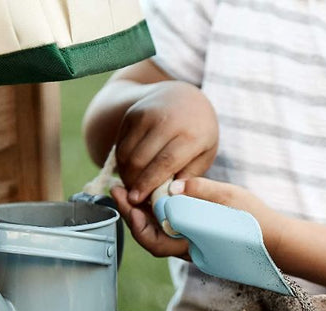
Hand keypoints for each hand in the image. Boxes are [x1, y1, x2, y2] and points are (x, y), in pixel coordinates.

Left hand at [112, 177, 282, 260]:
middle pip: (149, 236)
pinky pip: (169, 227)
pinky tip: (155, 195)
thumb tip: (174, 185)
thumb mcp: (231, 198)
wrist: (275, 240)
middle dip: (131, 213)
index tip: (123, 195)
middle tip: (118, 188)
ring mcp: (191, 245)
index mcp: (193, 244)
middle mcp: (187, 249)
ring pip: (157, 232)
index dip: (134, 218)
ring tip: (133, 188)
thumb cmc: (255, 221)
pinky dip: (158, 212)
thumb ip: (202, 191)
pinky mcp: (195, 237)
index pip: (152, 239)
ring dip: (142, 212)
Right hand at [115, 81, 217, 203]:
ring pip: (126, 153)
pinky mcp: (132, 114)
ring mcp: (146, 114)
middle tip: (135, 198)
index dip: (148, 184)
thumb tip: (170, 195)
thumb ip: (189, 175)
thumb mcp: (205, 154)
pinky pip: (120, 144)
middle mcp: (166, 121)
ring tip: (133, 186)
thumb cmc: (198, 132)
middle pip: (141, 159)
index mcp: (190, 134)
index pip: (165, 162)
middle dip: (134, 183)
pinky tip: (129, 171)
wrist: (185, 96)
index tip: (138, 200)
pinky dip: (122, 162)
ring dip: (125, 174)